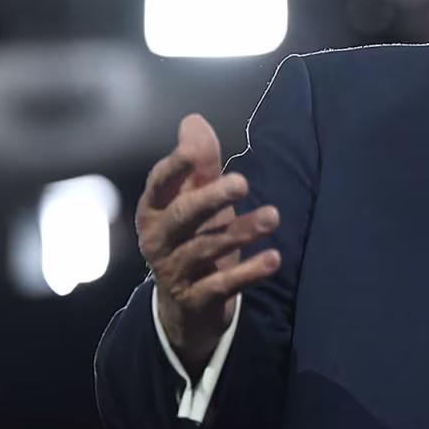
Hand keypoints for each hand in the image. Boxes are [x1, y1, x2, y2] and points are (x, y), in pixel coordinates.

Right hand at [136, 114, 280, 379]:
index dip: (175, 168)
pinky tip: (274, 258)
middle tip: (242, 182)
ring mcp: (175, 271)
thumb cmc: (192, 239)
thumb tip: (194, 120)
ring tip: (273, 216)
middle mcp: (158, 239)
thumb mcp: (196, 201)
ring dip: (241, 231)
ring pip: (206, 248)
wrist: (185, 307)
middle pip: (181, 216)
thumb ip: (199, 164)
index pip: (160, 184)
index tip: (195, 152)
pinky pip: (222, 285)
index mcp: (154, 210)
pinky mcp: (196, 299)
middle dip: (210, 199)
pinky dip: (248, 272)